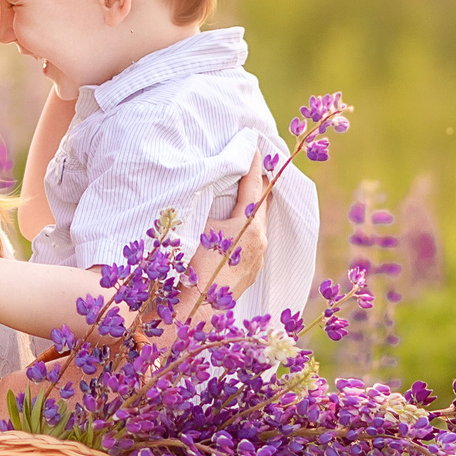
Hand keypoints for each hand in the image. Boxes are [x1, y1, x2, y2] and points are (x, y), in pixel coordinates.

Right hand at [182, 162, 272, 313]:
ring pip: (261, 223)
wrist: (194, 311)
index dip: (252, 163)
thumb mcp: (195, 228)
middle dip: (259, 182)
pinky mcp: (252, 271)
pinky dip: (251, 225)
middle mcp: (260, 242)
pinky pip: (256, 239)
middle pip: (264, 203)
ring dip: (255, 205)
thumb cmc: (191, 268)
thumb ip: (205, 205)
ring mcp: (258, 259)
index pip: (253, 186)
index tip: (253, 144)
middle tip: (255, 162)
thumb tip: (206, 186)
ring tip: (248, 189)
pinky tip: (240, 223)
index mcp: (249, 227)